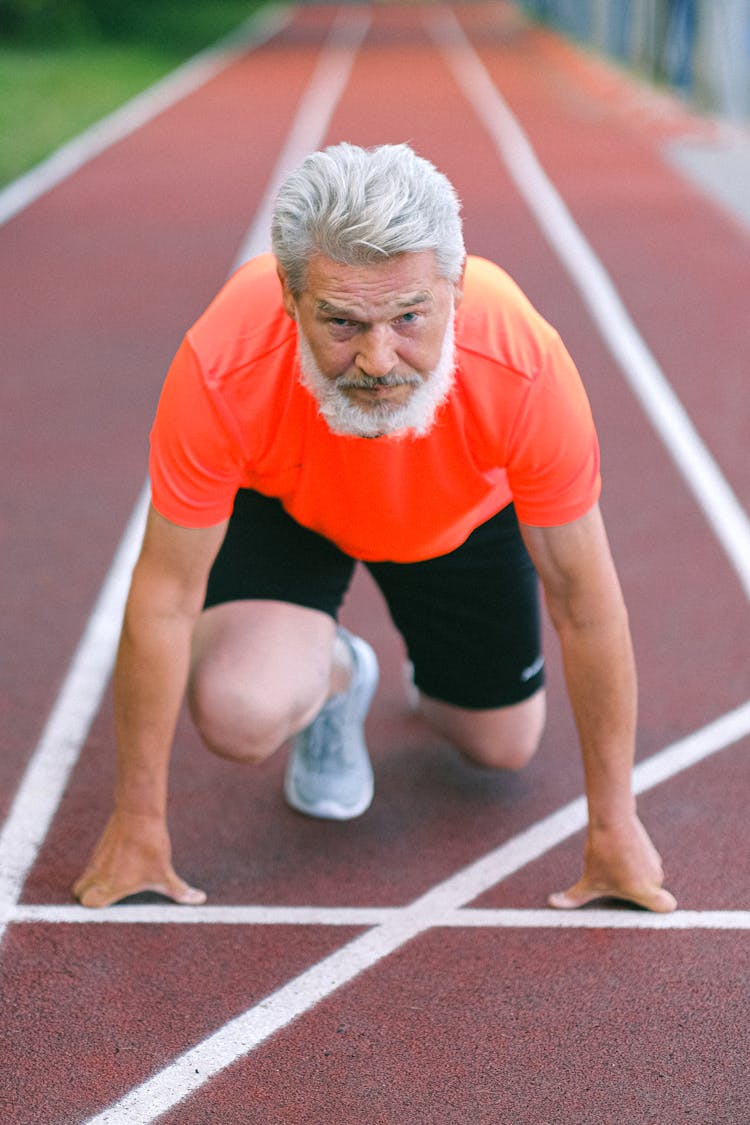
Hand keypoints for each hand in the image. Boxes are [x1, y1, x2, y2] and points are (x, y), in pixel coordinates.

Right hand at [73, 809, 206, 907]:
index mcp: (111, 885)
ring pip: (84, 877)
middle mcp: (98, 874)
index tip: (106, 908)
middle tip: (105, 897)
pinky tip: (117, 865)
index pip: (87, 903)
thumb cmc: (150, 846)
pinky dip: (99, 869)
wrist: (138, 813)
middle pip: (78, 892)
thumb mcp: (165, 872)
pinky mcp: (99, 848)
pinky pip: (91, 864)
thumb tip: (200, 900)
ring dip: (93, 882)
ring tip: (112, 883)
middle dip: (88, 897)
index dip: (92, 907)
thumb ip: (179, 891)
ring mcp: (96, 860)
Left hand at [549, 814, 676, 912]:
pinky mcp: (650, 849)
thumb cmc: (602, 852)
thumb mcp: (588, 879)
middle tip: (614, 883)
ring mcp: (655, 862)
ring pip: (645, 878)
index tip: (641, 905)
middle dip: (633, 891)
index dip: (658, 908)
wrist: (611, 818)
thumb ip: (574, 898)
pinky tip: (616, 854)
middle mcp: (655, 878)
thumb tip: (552, 903)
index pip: (667, 907)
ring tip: (612, 866)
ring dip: (632, 876)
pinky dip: (632, 862)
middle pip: (649, 894)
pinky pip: (643, 864)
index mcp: (645, 891)